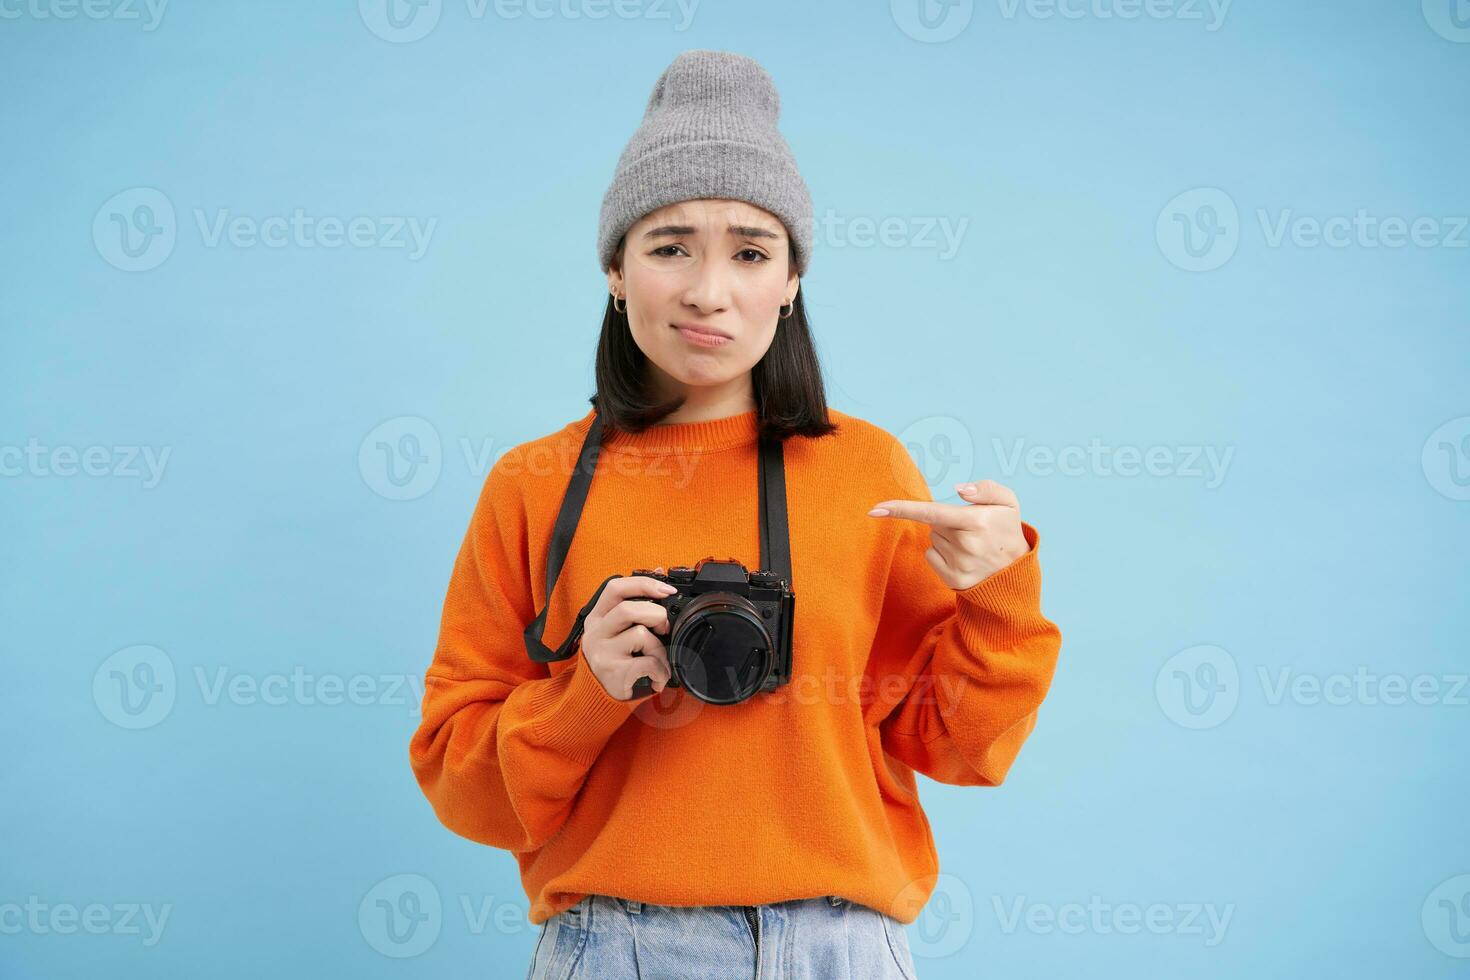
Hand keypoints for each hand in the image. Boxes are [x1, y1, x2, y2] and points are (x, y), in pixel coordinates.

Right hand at [580, 567, 675, 699]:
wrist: (599, 697)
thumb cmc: (616, 658)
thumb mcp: (619, 630)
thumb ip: (636, 604)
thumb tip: (660, 571)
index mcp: (597, 617)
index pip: (615, 588)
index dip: (643, 584)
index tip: (666, 589)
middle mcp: (595, 632)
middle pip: (628, 610)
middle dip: (656, 615)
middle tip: (664, 628)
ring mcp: (602, 652)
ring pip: (641, 635)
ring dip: (660, 649)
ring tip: (659, 661)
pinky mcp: (613, 672)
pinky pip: (648, 662)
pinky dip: (661, 670)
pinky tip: (658, 677)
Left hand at [867, 480, 1029, 590]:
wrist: (1016, 573)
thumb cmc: (1007, 531)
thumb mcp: (1008, 502)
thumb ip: (986, 488)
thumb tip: (958, 489)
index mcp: (977, 522)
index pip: (932, 512)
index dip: (902, 509)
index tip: (875, 509)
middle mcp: (966, 545)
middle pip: (933, 523)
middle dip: (948, 521)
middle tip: (973, 529)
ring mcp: (958, 565)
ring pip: (933, 539)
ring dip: (947, 538)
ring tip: (972, 545)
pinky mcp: (952, 580)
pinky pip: (931, 556)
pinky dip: (942, 554)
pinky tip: (963, 558)